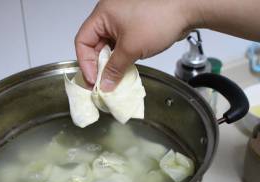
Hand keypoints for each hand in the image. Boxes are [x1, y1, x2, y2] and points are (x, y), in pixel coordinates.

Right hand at [75, 0, 197, 91]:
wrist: (188, 9)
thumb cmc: (159, 19)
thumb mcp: (131, 48)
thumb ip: (115, 69)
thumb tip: (105, 85)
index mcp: (102, 15)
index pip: (82, 41)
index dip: (85, 62)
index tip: (92, 80)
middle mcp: (109, 16)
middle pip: (94, 45)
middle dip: (98, 65)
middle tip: (102, 83)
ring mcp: (122, 21)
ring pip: (108, 47)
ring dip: (110, 64)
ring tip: (113, 79)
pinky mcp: (133, 27)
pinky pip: (120, 46)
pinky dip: (121, 58)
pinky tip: (124, 70)